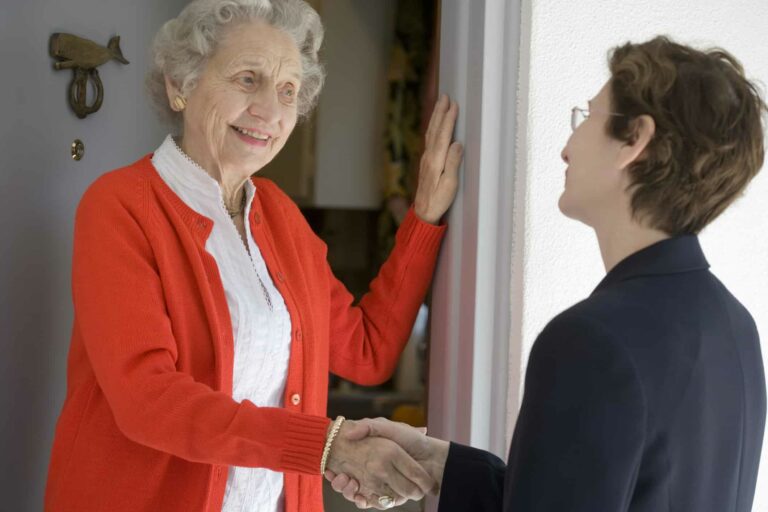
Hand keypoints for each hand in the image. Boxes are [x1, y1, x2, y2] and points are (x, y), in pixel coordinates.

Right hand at [325, 419, 437, 508]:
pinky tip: (358, 495)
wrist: (435, 458)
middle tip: (335, 476)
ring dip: (348, 491)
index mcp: (373, 457)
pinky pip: (372, 502)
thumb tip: (350, 432)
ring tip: (345, 482)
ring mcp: (381, 485)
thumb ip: (370, 426)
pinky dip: (363, 501)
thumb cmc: (413, 440)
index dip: (337, 469)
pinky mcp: (390, 497)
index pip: (349, 466)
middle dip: (341, 482)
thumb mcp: (388, 427)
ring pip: (357, 494)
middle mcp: (375, 472)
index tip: (330, 468)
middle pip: (350, 482)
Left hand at [413, 94, 463, 224]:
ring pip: (431, 133)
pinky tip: (435, 125)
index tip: (454, 105)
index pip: (443, 135)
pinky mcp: (426, 163)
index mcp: (436, 160)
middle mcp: (429, 157)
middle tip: (445, 96)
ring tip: (440, 104)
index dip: (449, 119)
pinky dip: (433, 128)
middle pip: (434, 129)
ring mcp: (426, 159)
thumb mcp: (449, 185)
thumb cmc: (438, 200)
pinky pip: (429, 139)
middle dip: (440, 112)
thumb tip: (458, 143)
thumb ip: (453, 163)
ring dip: (436, 117)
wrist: (423, 211)